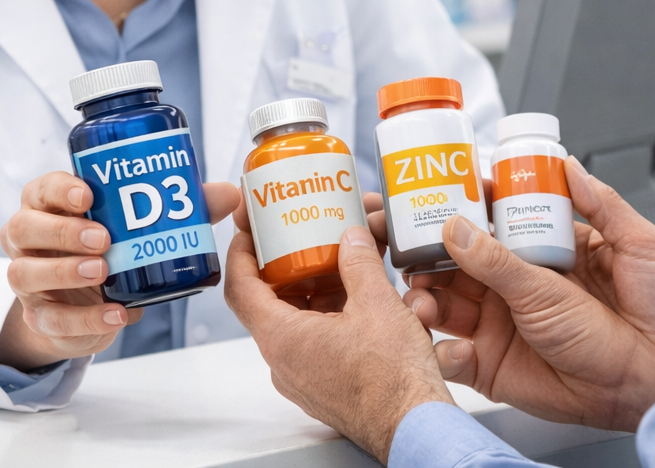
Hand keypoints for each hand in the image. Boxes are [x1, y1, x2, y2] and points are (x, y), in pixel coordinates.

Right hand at [0, 171, 239, 369]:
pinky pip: (52, 319)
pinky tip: (117, 314)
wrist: (88, 305)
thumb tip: (228, 193)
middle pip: (23, 227)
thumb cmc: (109, 248)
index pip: (41, 188)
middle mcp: (29, 239)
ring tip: (102, 271)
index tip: (88, 195)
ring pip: (25, 273)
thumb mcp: (138, 225)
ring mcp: (29, 280)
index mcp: (49, 205)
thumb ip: (181, 207)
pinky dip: (85, 318)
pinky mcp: (40, 317)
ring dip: (64, 271)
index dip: (59, 189)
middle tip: (103, 238)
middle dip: (62, 231)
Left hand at [225, 222, 450, 462]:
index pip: (240, 288)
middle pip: (270, 301)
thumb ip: (359, 263)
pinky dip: (329, 313)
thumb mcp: (378, 303)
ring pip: (297, 321)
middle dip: (288, 264)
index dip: (241, 252)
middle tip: (302, 235)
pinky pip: (315, 340)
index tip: (249, 228)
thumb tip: (351, 238)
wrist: (414, 425)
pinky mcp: (323, 385)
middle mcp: (284, 361)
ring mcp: (302, 377)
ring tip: (340, 259)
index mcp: (282, 339)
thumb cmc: (392, 379)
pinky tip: (358, 296)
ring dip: (315, 288)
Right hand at [405, 157, 654, 431]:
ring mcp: (503, 327)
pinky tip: (453, 346)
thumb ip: (597, 204)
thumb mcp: (632, 246)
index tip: (441, 197)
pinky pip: (454, 357)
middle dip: (428, 254)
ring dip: (424, 297)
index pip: (493, 221)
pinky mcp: (495, 369)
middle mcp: (518, 286)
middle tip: (414, 251)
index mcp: (546, 250)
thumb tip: (566, 163)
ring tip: (422, 298)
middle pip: (457, 261)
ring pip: (445, 304)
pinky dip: (441, 350)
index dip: (464, 209)